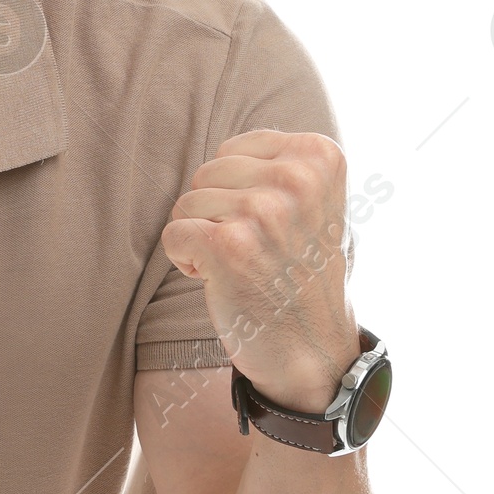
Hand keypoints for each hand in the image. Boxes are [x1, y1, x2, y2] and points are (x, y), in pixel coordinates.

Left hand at [160, 130, 361, 412]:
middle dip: (215, 213)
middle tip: (255, 251)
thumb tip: (230, 142)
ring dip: (202, 240)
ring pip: (186, 204)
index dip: (237, 191)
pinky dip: (186, 261)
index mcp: (320, 157)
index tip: (271, 227)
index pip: (233, 149)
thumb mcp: (316, 204)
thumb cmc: (302, 275)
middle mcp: (297, 178)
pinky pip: (173, 234)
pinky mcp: (228, 245)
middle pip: (206, 173)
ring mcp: (263, 211)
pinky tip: (221, 281)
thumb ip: (282, 166)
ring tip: (242, 267)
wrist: (312, 351)